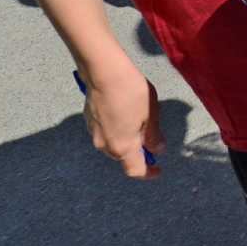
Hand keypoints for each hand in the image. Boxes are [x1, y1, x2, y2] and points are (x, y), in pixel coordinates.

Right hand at [81, 62, 164, 179]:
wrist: (105, 72)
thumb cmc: (132, 93)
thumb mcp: (151, 115)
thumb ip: (154, 136)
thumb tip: (157, 150)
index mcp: (122, 147)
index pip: (135, 170)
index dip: (148, 173)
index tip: (158, 170)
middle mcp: (105, 145)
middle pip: (124, 157)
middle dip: (139, 152)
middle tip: (152, 138)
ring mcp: (94, 133)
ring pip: (114, 144)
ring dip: (127, 139)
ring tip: (139, 119)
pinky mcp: (88, 121)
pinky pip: (106, 132)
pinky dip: (117, 129)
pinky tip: (124, 112)